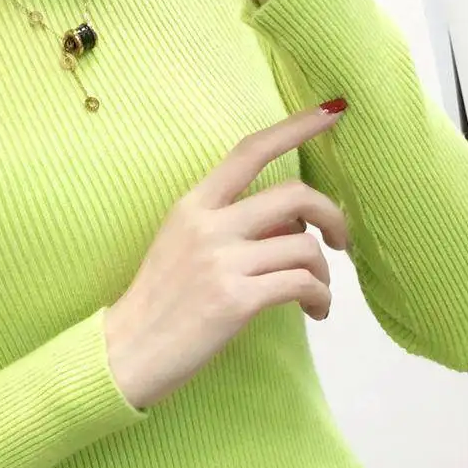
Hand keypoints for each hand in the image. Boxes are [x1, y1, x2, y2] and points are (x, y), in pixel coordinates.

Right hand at [104, 103, 349, 409]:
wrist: (125, 355)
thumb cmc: (157, 306)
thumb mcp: (181, 248)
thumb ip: (229, 226)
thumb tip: (289, 223)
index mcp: (192, 207)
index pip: (250, 152)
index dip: (296, 127)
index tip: (333, 113)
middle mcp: (208, 226)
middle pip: (294, 195)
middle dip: (332, 215)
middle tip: (342, 241)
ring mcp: (221, 262)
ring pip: (306, 246)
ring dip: (325, 273)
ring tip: (318, 294)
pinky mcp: (236, 301)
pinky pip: (302, 284)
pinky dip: (320, 298)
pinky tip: (315, 311)